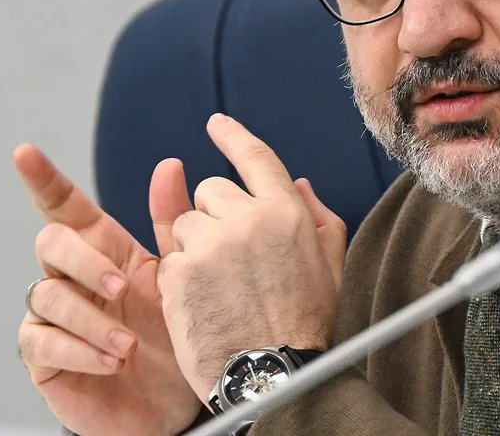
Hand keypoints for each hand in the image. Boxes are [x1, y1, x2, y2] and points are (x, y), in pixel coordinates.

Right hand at [15, 145, 200, 435]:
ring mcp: (56, 317)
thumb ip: (172, 221)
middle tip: (120, 288)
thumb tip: (169, 165)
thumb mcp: (179, 276)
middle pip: (51, 243)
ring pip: (46, 294)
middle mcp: (75, 280)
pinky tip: (110, 360)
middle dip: (84, 262)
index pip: (65, 207)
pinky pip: (41, 341)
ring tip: (128, 343)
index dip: (44, 179)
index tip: (26, 153)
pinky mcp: (46, 358)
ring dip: (90, 318)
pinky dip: (79, 349)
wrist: (178, 403)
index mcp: (104, 251)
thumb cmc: (176, 337)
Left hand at [157, 114, 346, 402]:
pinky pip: (169, 258)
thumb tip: (298, 184)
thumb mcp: (330, 265)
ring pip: (185, 223)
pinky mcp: (180, 272)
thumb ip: (317, 217)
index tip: (217, 123)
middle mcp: (247, 219)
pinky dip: (180, 277)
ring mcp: (210, 244)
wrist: (274, 376)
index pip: (255, 156)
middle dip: (215, 215)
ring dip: (195, 246)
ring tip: (221, 286)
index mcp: (286, 212)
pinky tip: (205, 302)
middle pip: (211, 190)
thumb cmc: (305, 326)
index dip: (233, 135)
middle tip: (232, 257)